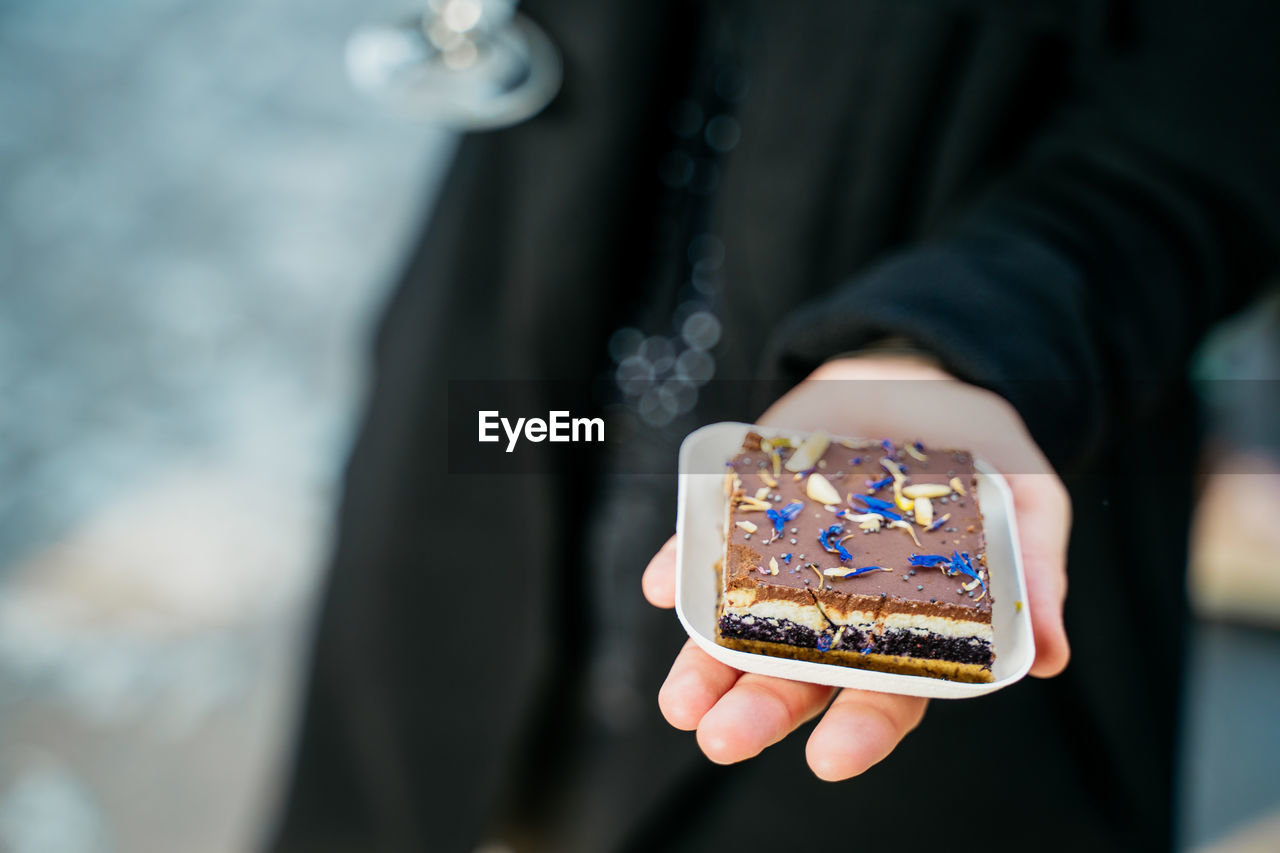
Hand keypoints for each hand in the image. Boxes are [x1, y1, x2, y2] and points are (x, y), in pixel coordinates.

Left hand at [642, 356, 1070, 780]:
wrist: (921, 376)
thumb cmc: (983, 454)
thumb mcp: (1028, 500)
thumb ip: (1036, 571)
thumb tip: (1054, 658)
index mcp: (908, 625)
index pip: (886, 692)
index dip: (861, 729)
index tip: (830, 759)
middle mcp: (838, 607)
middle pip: (797, 675)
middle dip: (760, 710)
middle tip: (723, 738)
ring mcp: (787, 561)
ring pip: (739, 629)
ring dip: (705, 666)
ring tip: (680, 701)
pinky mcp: (748, 509)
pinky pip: (707, 546)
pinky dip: (682, 566)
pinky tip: (663, 585)